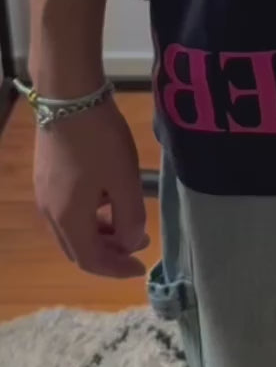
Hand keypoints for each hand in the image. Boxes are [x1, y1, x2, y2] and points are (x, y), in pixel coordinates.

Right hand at [33, 98, 150, 278]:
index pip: (90, 260)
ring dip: (99, 234)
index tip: (141, 267)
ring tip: (127, 223)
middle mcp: (50, 212)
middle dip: (108, 254)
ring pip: (71, 230)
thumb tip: (130, 243)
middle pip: (77, 249)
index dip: (116, 269)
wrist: (69, 96)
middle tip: (136, 248)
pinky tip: (107, 199)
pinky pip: (67, 211)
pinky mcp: (45, 177)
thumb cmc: (100, 140)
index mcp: (69, 218)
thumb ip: (130, 218)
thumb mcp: (125, 180)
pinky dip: (89, 216)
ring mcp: (44, 194)